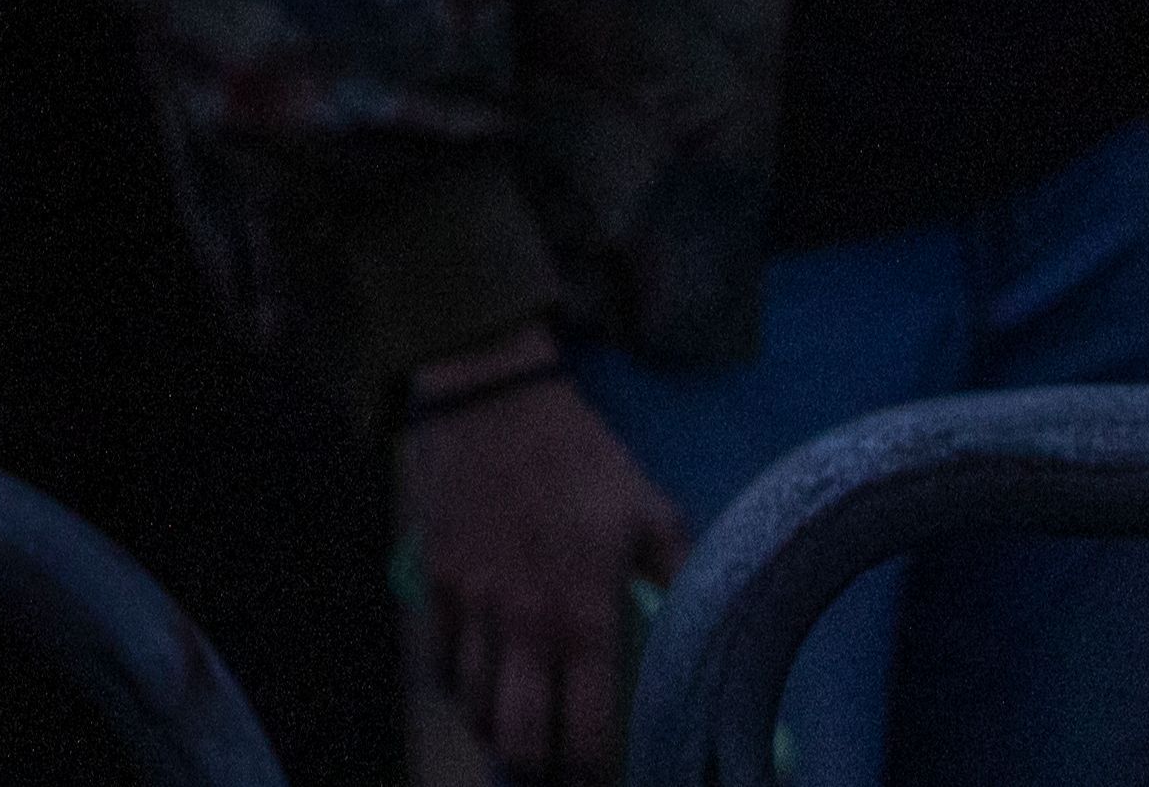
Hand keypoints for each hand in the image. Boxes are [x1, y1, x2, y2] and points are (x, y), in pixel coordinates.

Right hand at [396, 354, 682, 786]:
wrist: (493, 398)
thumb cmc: (580, 456)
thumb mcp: (648, 511)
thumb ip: (679, 577)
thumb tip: (711, 625)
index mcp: (584, 615)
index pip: (586, 730)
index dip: (594, 773)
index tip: (604, 777)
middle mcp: (524, 624)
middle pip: (517, 740)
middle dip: (538, 770)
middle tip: (557, 768)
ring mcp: (473, 606)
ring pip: (473, 710)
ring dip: (496, 733)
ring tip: (520, 735)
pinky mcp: (437, 583)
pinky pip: (437, 664)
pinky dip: (458, 688)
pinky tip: (479, 686)